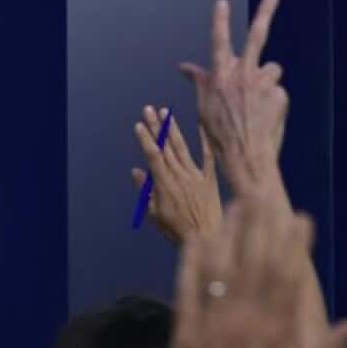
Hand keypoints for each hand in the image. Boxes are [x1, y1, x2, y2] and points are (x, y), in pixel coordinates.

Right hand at [132, 106, 221, 243]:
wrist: (209, 238)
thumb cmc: (177, 230)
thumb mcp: (155, 214)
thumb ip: (146, 191)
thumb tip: (136, 171)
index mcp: (165, 184)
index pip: (153, 156)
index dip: (145, 139)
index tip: (138, 124)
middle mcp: (180, 175)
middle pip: (165, 147)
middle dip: (156, 127)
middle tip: (148, 109)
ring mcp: (196, 176)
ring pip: (182, 148)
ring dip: (173, 129)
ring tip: (166, 112)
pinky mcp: (210, 179)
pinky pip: (207, 157)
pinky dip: (204, 141)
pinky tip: (200, 126)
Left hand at [164, 191, 346, 347]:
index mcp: (276, 329)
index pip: (287, 274)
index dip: (293, 243)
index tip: (300, 217)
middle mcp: (243, 316)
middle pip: (253, 260)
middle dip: (260, 225)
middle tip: (263, 195)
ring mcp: (210, 318)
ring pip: (220, 265)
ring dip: (228, 232)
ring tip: (234, 205)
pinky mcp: (183, 326)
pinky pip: (187, 284)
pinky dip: (191, 260)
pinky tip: (196, 238)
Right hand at [180, 0, 288, 195]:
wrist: (246, 157)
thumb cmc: (220, 134)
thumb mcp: (203, 106)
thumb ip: (200, 81)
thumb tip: (185, 66)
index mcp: (221, 77)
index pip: (219, 41)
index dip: (220, 21)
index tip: (222, 2)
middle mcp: (243, 75)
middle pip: (257, 36)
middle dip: (265, 12)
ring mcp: (263, 84)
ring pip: (271, 70)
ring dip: (267, 80)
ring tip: (258, 103)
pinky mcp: (280, 95)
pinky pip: (277, 91)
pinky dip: (273, 101)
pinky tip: (265, 116)